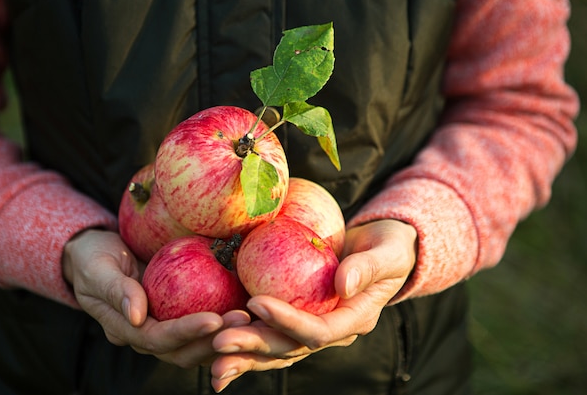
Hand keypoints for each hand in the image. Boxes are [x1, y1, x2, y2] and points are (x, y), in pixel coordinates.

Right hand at [62, 229, 250, 367]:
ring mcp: (162, 327)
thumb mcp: (97, 267)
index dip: (186, 332)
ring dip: (224, 335)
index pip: (158, 338)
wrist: (95, 254)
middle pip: (183, 350)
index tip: (214, 319)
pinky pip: (202, 325)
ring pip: (197, 345)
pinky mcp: (176, 316)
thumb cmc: (93, 257)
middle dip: (214, 339)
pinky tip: (246, 306)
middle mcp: (146, 335)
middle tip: (243, 319)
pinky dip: (224, 322)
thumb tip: (137, 316)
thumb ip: (115, 289)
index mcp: (124, 329)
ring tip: (251, 317)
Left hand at [209, 219, 416, 391]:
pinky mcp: (296, 319)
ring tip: (210, 352)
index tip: (256, 303)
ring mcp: (312, 327)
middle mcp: (331, 331)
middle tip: (218, 340)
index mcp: (354, 320)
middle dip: (253, 345)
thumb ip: (368, 267)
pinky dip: (243, 339)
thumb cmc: (389, 247)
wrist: (383, 250)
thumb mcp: (388, 252)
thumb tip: (343, 284)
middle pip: (289, 347)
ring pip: (274, 348)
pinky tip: (212, 342)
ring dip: (242, 352)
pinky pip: (268, 332)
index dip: (288, 321)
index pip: (318, 331)